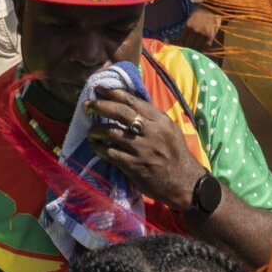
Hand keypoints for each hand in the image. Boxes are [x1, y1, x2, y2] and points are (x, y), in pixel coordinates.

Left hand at [84, 90, 208, 210]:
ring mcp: (142, 149)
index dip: (113, 93)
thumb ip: (152, 117)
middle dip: (100, 107)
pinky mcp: (134, 166)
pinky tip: (96, 147)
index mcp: (160, 120)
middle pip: (121, 113)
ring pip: (112, 133)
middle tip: (87, 106)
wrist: (184, 182)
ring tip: (90, 131)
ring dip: (96, 130)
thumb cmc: (175, 154)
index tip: (99, 89)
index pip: (133, 101)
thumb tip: (128, 104)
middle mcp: (151, 132)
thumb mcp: (170, 129)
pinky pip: (111, 153)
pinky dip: (100, 148)